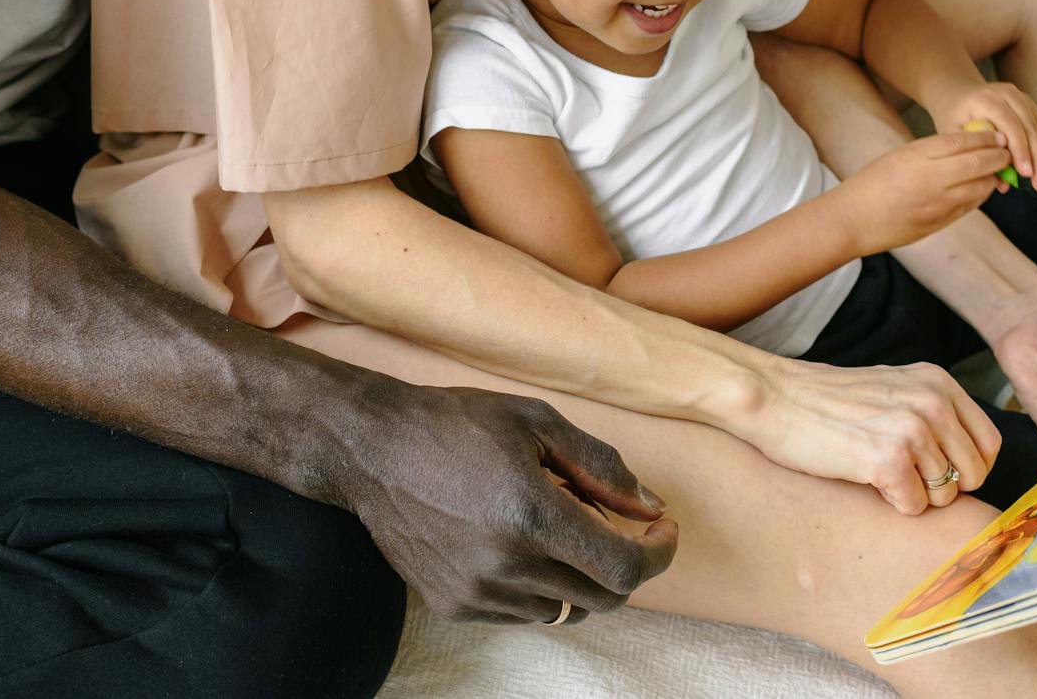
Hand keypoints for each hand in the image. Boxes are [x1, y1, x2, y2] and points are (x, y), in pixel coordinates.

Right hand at [351, 384, 676, 623]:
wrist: (373, 450)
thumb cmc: (458, 424)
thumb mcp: (538, 422)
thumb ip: (602, 466)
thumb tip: (651, 506)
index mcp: (531, 514)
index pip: (624, 569)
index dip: (659, 554)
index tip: (662, 531)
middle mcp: (505, 564)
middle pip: (604, 598)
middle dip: (628, 565)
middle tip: (623, 527)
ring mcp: (477, 592)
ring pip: (566, 609)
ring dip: (581, 575)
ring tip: (560, 526)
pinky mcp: (454, 606)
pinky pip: (525, 613)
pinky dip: (541, 587)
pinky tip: (523, 544)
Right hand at [737, 356, 1002, 514]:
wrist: (775, 398)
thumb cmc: (828, 401)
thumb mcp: (895, 389)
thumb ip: (934, 412)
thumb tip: (970, 462)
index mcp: (938, 382)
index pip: (989, 444)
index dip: (965, 468)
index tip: (935, 470)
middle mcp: (932, 401)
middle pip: (973, 474)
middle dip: (942, 486)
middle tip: (903, 475)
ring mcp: (911, 430)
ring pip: (944, 495)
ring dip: (913, 494)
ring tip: (877, 470)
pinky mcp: (887, 460)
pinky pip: (914, 507)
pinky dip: (891, 503)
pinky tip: (865, 478)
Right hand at [835, 130, 1014, 255]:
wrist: (853, 220)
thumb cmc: (872, 184)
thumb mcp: (900, 156)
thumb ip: (932, 152)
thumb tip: (967, 147)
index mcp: (918, 156)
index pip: (962, 142)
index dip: (985, 138)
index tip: (997, 135)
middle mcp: (931, 179)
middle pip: (978, 163)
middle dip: (998, 156)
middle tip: (1006, 151)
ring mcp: (938, 204)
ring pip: (980, 187)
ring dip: (992, 177)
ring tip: (996, 170)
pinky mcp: (940, 223)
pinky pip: (970, 206)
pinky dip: (980, 195)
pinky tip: (980, 188)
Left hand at [932, 81, 1036, 197]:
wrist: (960, 94)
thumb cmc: (954, 118)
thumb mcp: (955, 135)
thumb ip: (976, 155)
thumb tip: (1003, 184)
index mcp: (988, 98)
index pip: (1010, 125)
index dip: (1020, 150)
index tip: (1026, 174)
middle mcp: (1010, 95)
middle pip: (1032, 130)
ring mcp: (1025, 101)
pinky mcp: (1033, 110)